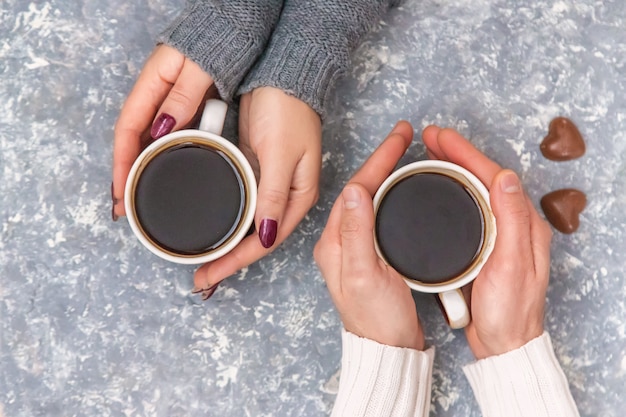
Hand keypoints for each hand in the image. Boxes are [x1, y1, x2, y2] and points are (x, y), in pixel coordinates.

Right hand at [112, 45, 214, 218]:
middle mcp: (156, 94)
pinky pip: (165, 135)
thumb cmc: (219, 41)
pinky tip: (161, 172)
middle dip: (125, 173)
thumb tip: (162, 128)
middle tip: (124, 207)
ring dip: (140, 168)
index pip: (128, 129)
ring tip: (137, 197)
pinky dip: (160, 156)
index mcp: (154, 83)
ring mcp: (168, 101)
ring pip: (147, 140)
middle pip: (132, 140)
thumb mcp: (200, 68)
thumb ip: (182, 96)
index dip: (122, 162)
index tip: (120, 190)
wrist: (235, 27)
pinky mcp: (183, 106)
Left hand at [193, 87, 321, 294]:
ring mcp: (271, 185)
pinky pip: (242, 205)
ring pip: (247, 225)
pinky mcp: (257, 171)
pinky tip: (213, 228)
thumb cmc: (288, 110)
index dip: (237, 262)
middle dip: (229, 261)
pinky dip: (227, 219)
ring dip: (227, 244)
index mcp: (298, 196)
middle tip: (200, 278)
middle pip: (256, 240)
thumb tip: (264, 237)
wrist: (282, 75)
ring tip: (202, 261)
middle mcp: (286, 196)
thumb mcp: (281, 154)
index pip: (265, 242)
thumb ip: (273, 196)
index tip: (210, 276)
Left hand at [314, 122, 424, 349]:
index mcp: (334, 242)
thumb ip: (358, 234)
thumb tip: (357, 191)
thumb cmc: (376, 320)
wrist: (388, 349)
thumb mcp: (366, 276)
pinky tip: (399, 188)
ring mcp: (354, 247)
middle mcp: (339, 241)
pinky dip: (389, 194)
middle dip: (381, 158)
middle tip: (404, 134)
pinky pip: (377, 213)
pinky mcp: (369, 255)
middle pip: (360, 188)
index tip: (399, 136)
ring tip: (402, 152)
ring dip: (384, 172)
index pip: (355, 188)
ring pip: (368, 198)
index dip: (378, 159)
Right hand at [422, 126, 552, 358]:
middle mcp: (515, 223)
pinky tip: (442, 187)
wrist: (505, 343)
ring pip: (477, 188)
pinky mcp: (488, 243)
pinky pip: (472, 205)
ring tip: (433, 154)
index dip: (466, 152)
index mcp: (524, 224)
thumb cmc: (509, 311)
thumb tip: (506, 177)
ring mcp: (501, 233)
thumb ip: (510, 221)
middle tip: (431, 137)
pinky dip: (456, 188)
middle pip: (485, 176)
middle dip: (458, 152)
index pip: (494, 175)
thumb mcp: (512, 266)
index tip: (441, 137)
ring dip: (456, 166)